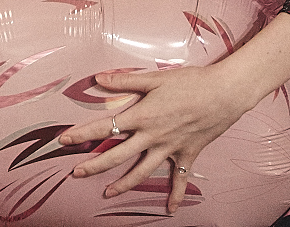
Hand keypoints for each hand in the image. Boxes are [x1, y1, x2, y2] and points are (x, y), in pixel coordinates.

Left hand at [57, 65, 248, 211]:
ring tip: (107, 193)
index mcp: (141, 117)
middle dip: (94, 166)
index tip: (64, 141)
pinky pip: (179, 179)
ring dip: (123, 185)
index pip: (104, 128)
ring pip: (141, 172)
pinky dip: (175, 195)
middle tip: (76, 173)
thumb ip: (125, 81)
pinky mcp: (187, 154)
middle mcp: (152, 137)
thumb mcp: (155, 78)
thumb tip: (99, 79)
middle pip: (117, 156)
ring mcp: (169, 149)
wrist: (225, 94)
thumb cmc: (191, 82)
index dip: (82, 135)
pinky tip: (170, 209)